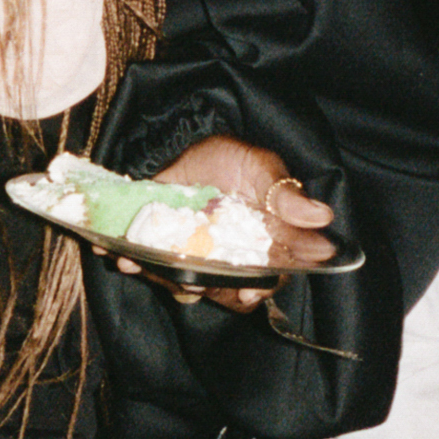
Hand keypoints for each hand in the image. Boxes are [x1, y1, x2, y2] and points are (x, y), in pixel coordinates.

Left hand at [116, 136, 334, 311]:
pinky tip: (116, 254)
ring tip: (136, 263)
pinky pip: (148, 268)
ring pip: (181, 284)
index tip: (248, 290)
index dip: (257, 288)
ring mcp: (193, 258)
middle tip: (187, 278)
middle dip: (201, 286)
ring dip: (159, 276)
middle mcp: (228, 262)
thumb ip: (285, 194)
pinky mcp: (162, 251)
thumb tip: (322, 217)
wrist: (193, 147)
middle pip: (220, 290)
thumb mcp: (262, 168)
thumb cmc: (238, 161)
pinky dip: (131, 262)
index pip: (266, 279)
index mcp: (262, 249)